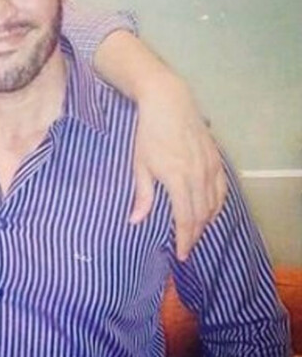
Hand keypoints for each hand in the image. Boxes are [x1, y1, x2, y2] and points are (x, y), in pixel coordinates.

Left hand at [129, 73, 227, 261]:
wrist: (168, 103)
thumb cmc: (148, 133)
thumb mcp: (139, 165)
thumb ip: (142, 195)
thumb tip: (136, 221)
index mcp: (177, 179)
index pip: (186, 219)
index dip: (184, 239)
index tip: (181, 254)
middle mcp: (198, 176)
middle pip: (202, 215)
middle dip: (195, 234)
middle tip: (187, 247)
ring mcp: (210, 167)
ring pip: (214, 204)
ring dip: (206, 221)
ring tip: (196, 232)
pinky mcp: (216, 158)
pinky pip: (221, 189)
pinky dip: (217, 204)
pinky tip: (210, 210)